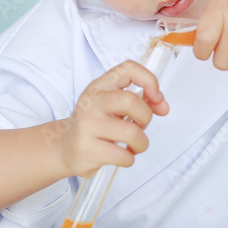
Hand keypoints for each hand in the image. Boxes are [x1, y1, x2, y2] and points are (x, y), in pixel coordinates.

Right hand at [58, 61, 168, 178]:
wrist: (65, 147)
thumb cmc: (95, 124)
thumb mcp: (113, 105)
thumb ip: (141, 100)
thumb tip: (163, 105)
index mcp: (100, 86)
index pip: (128, 69)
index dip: (149, 81)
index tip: (156, 97)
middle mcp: (92, 102)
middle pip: (130, 101)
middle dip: (146, 117)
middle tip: (141, 125)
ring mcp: (88, 126)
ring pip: (132, 133)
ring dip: (141, 143)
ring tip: (133, 145)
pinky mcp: (87, 149)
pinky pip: (123, 156)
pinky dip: (129, 158)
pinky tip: (121, 155)